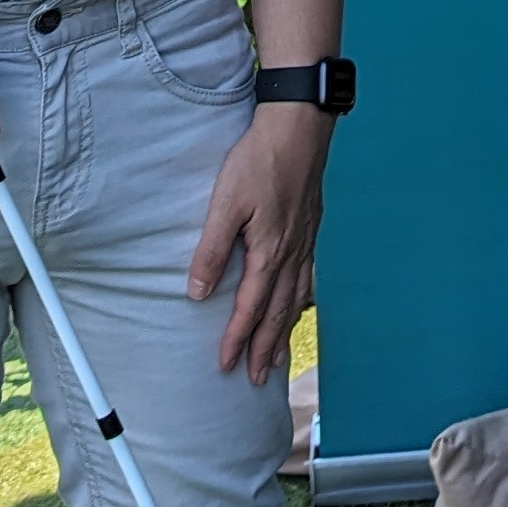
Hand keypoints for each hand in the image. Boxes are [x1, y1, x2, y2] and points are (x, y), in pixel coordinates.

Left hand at [186, 105, 329, 382]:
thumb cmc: (259, 160)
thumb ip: (210, 250)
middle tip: (258, 379)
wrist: (299, 127)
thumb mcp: (225, 203)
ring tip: (279, 357)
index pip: (249, 308)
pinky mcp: (311, 228)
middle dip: (266, 348)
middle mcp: (291, 253)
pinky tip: (298, 304)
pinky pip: (307, 278)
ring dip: (285, 331)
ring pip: (296, 299)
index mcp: (268, 251)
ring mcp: (305, 241)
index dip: (237, 339)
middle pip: (278, 313)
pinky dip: (300, 301)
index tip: (226, 366)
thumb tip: (196, 293)